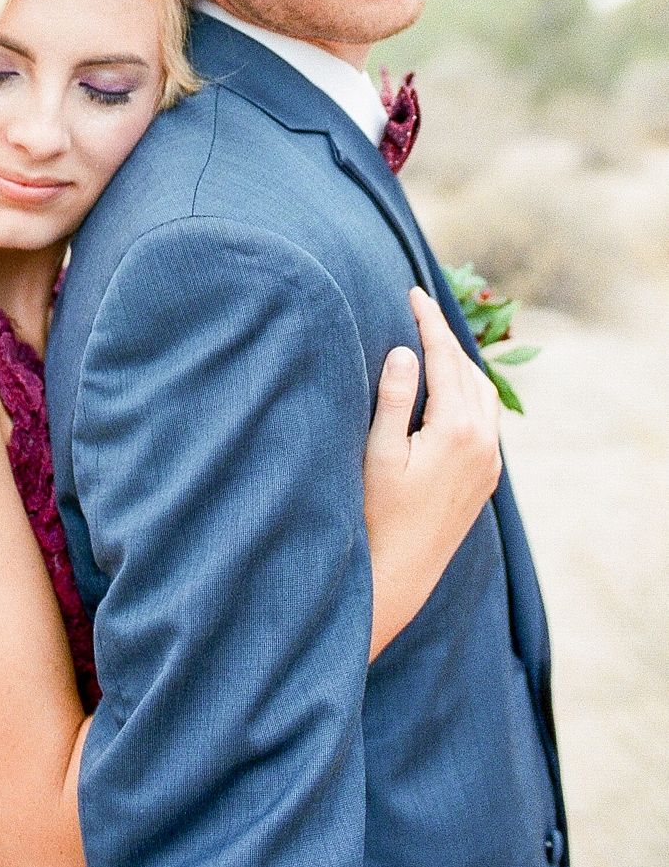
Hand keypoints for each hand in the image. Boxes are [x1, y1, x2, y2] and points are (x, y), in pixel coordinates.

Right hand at [363, 286, 501, 660]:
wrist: (400, 574)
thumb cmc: (378, 514)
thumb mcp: (378, 452)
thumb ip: (391, 399)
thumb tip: (402, 352)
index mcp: (457, 430)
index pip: (445, 358)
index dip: (428, 321)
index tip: (413, 292)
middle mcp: (483, 442)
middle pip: (469, 370)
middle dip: (445, 337)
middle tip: (418, 310)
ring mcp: (489, 461)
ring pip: (484, 393)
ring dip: (461, 364)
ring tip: (433, 343)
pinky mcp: (486, 477)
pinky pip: (487, 418)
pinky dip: (470, 392)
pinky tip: (450, 390)